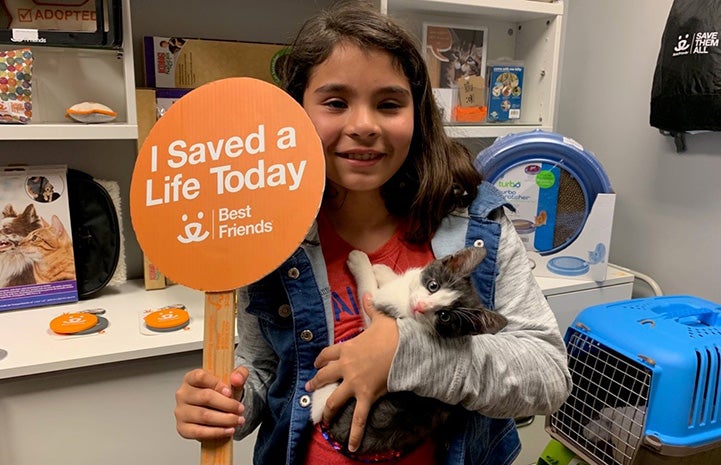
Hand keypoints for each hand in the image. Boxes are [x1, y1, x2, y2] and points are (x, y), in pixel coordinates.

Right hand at [174, 365, 248, 440]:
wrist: (219, 411)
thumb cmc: (222, 393)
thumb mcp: (233, 380)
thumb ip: (239, 374)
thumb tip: (236, 379)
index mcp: (191, 378)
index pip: (200, 377)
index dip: (216, 384)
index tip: (230, 392)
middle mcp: (183, 394)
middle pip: (205, 397)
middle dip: (227, 404)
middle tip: (240, 409)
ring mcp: (181, 412)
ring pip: (204, 416)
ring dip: (225, 419)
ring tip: (238, 420)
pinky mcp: (183, 428)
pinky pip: (199, 432)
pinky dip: (217, 432)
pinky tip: (228, 430)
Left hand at [305, 293, 398, 451]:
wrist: (404, 347)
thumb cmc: (393, 332)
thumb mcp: (380, 318)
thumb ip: (371, 308)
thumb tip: (368, 294)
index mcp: (347, 348)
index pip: (327, 354)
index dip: (320, 359)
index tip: (317, 364)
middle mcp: (346, 366)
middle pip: (324, 376)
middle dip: (316, 382)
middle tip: (310, 387)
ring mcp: (354, 383)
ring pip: (335, 399)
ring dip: (328, 410)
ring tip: (323, 419)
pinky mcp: (366, 396)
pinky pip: (359, 418)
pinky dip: (355, 434)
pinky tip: (351, 447)